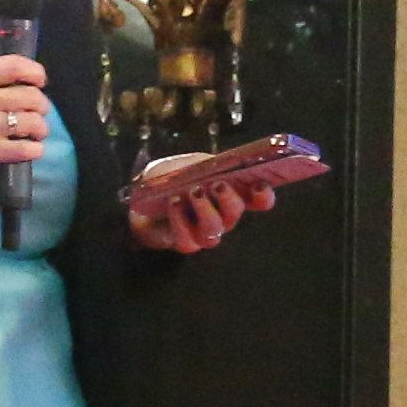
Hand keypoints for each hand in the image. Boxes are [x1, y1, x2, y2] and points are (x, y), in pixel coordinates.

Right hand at [0, 53, 53, 185]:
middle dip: (41, 107)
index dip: (35, 72)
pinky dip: (34, 150)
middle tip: (36, 114)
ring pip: (34, 123)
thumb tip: (18, 84)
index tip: (40, 82)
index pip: (14, 66)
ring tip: (35, 134)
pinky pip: (26, 149)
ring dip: (40, 129)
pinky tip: (30, 149)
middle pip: (32, 97)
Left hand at [124, 164, 260, 253]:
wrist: (142, 195)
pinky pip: (187, 240)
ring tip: (193, 192)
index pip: (259, 200)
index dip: (264, 196)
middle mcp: (223, 217)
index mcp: (232, 195)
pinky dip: (180, 220)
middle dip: (229, 200)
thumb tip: (221, 164)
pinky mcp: (184, 243)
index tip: (259, 185)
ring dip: (206, 210)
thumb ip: (208, 164)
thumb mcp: (192, 164)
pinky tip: (174, 203)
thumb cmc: (172, 178)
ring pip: (214, 229)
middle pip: (235, 213)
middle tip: (219, 184)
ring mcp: (205, 232)